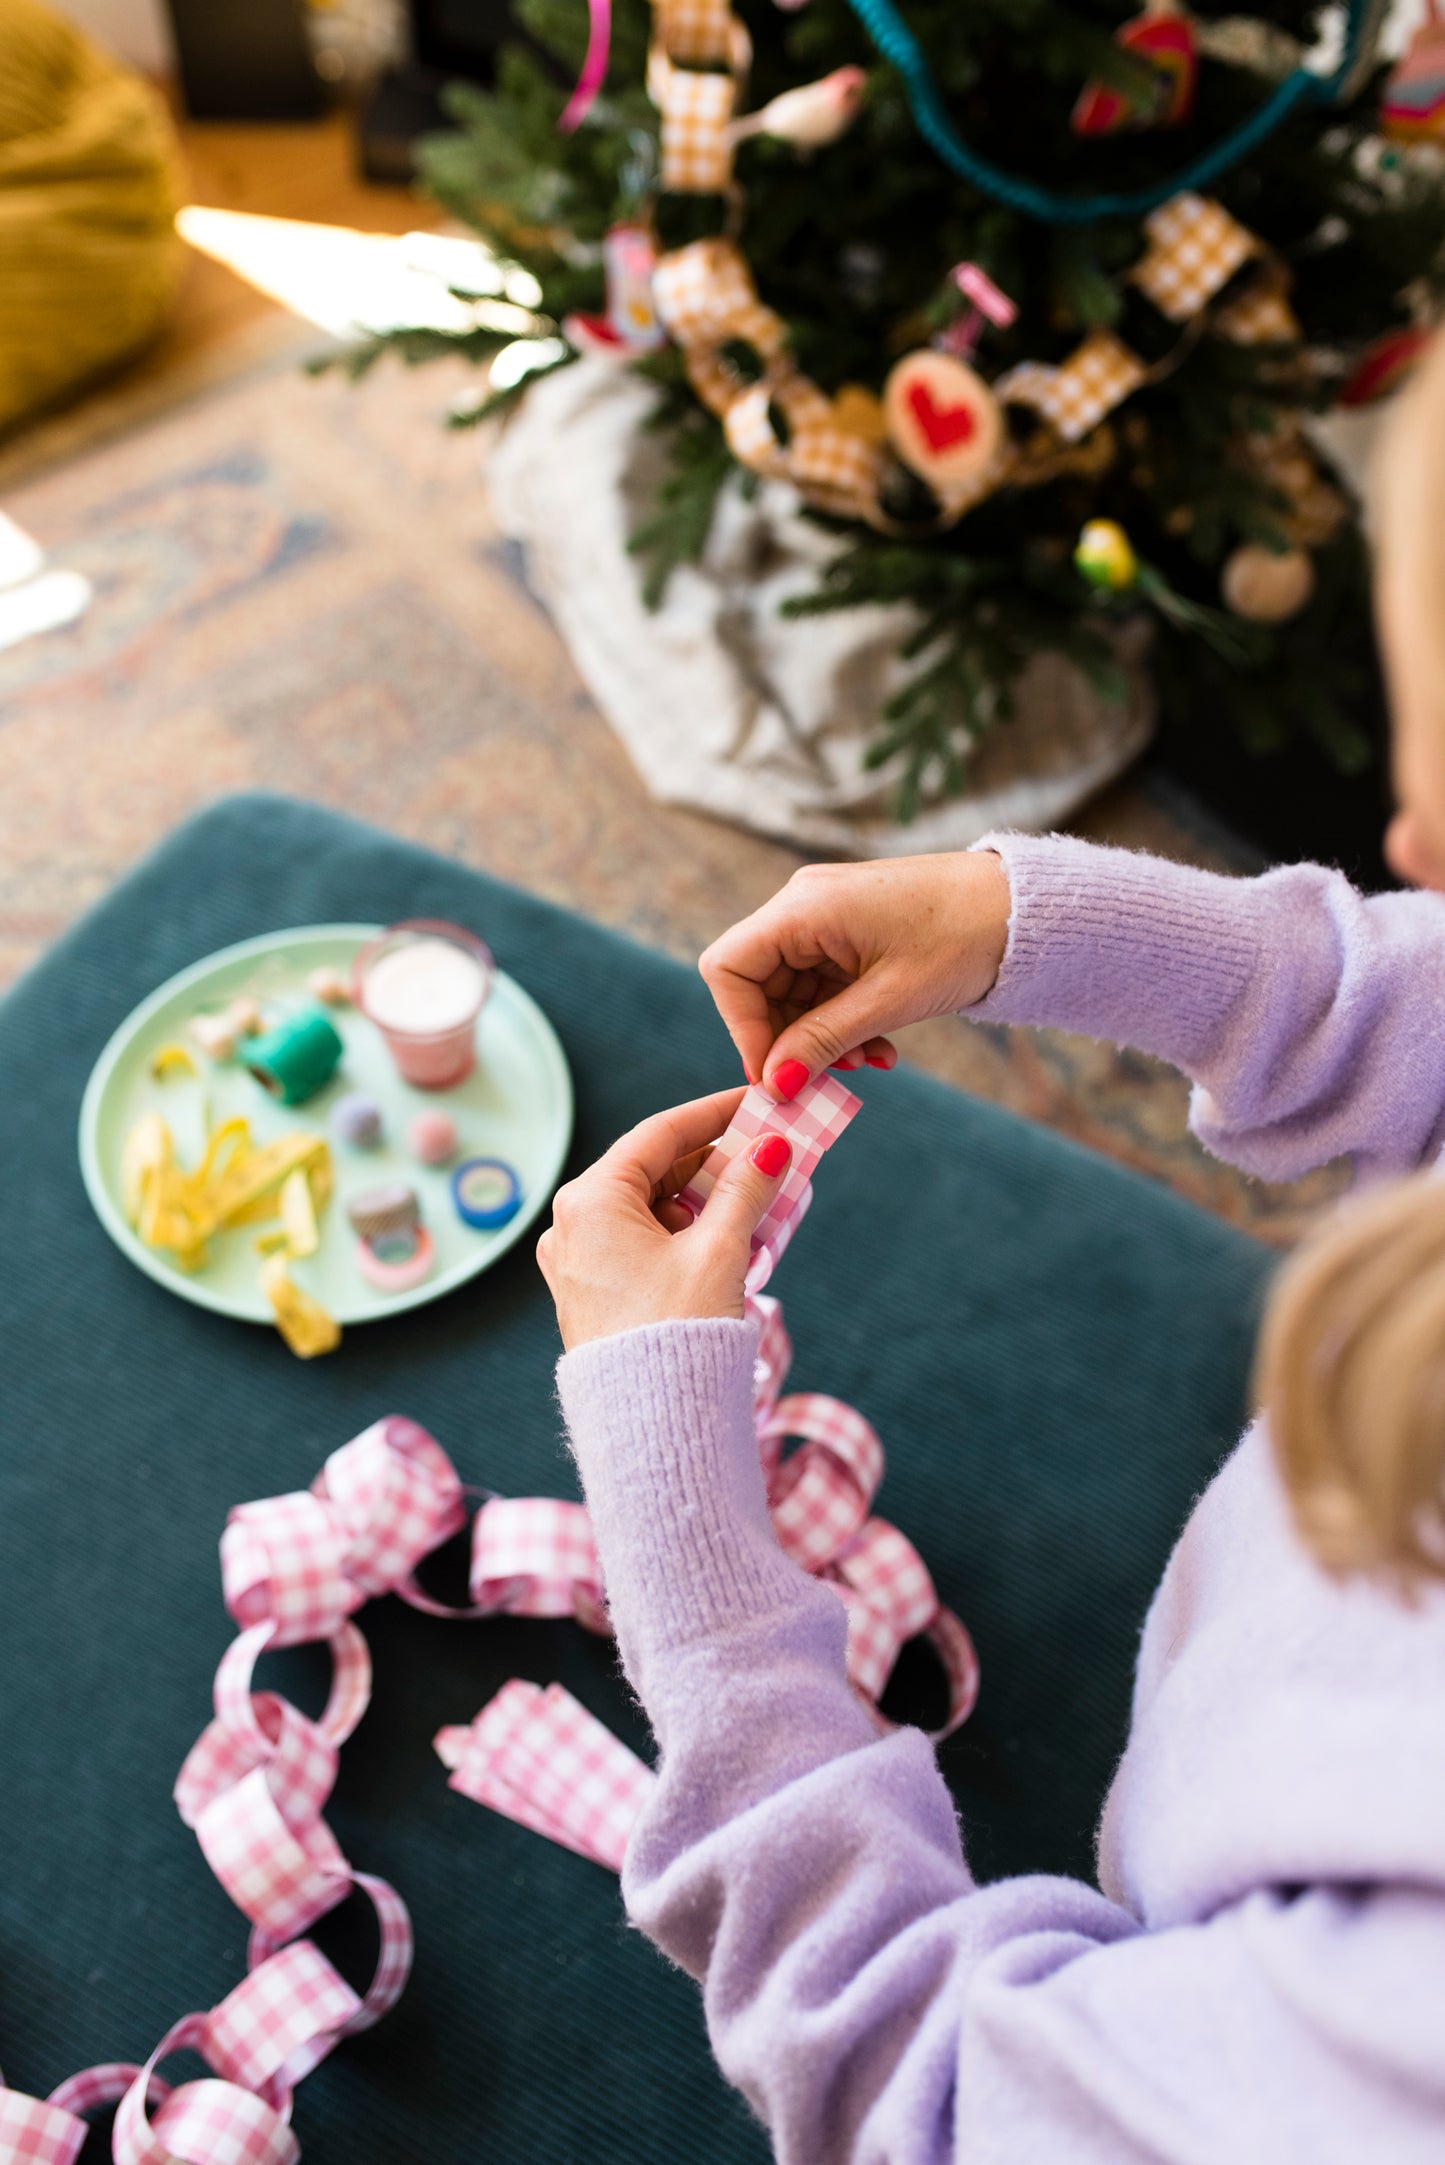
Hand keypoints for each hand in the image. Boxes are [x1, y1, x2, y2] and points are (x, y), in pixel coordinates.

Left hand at [536, 1086, 792, 1350]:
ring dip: (704, 1203)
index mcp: (589, 1201)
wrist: (650, 1424)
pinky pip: (642, 1245)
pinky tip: (730, 1242)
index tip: (753, 1102)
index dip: (712, 1114)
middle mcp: (571, 1225)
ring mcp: (578, 1262)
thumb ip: (746, 1189)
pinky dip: (685, 1235)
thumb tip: (771, 1147)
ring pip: (649, 1210)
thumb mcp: (719, 1250)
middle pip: (652, 1172)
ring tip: (759, 1203)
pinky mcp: (593, 1294)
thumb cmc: (677, 1332)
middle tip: (767, 1155)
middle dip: (713, 1164)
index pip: (658, 1134)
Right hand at [698, 851, 1010, 1098]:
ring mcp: (827, 916)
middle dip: (788, 1039)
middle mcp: (804, 905)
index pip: (728, 969)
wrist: (1025, 909)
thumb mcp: (888, 1001)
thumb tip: (774, 1084)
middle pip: (756, 983)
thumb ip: (823, 1041)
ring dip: (820, 1036)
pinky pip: (821, 983)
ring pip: (790, 990)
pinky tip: (880, 1045)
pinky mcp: (849, 930)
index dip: (742, 1027)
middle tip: (828, 1079)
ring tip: (871, 1061)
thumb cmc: (963, 940)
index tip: (776, 1074)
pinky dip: (841, 1020)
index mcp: (804, 908)